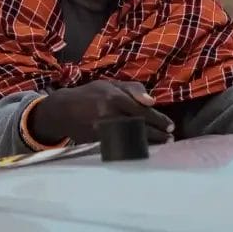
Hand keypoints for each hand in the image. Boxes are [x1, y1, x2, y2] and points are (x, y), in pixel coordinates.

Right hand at [30, 80, 174, 143]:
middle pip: (140, 125)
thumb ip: (131, 88)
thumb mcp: (108, 84)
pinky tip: (144, 147)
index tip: (170, 125)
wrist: (62, 110)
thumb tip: (152, 101)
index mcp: (112, 95)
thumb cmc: (89, 95)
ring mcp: (103, 127)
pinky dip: (135, 146)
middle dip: (158, 133)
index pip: (142, 109)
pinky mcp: (98, 139)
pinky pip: (122, 144)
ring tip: (161, 143)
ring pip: (133, 136)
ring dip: (150, 141)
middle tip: (169, 137)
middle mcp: (109, 112)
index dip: (158, 119)